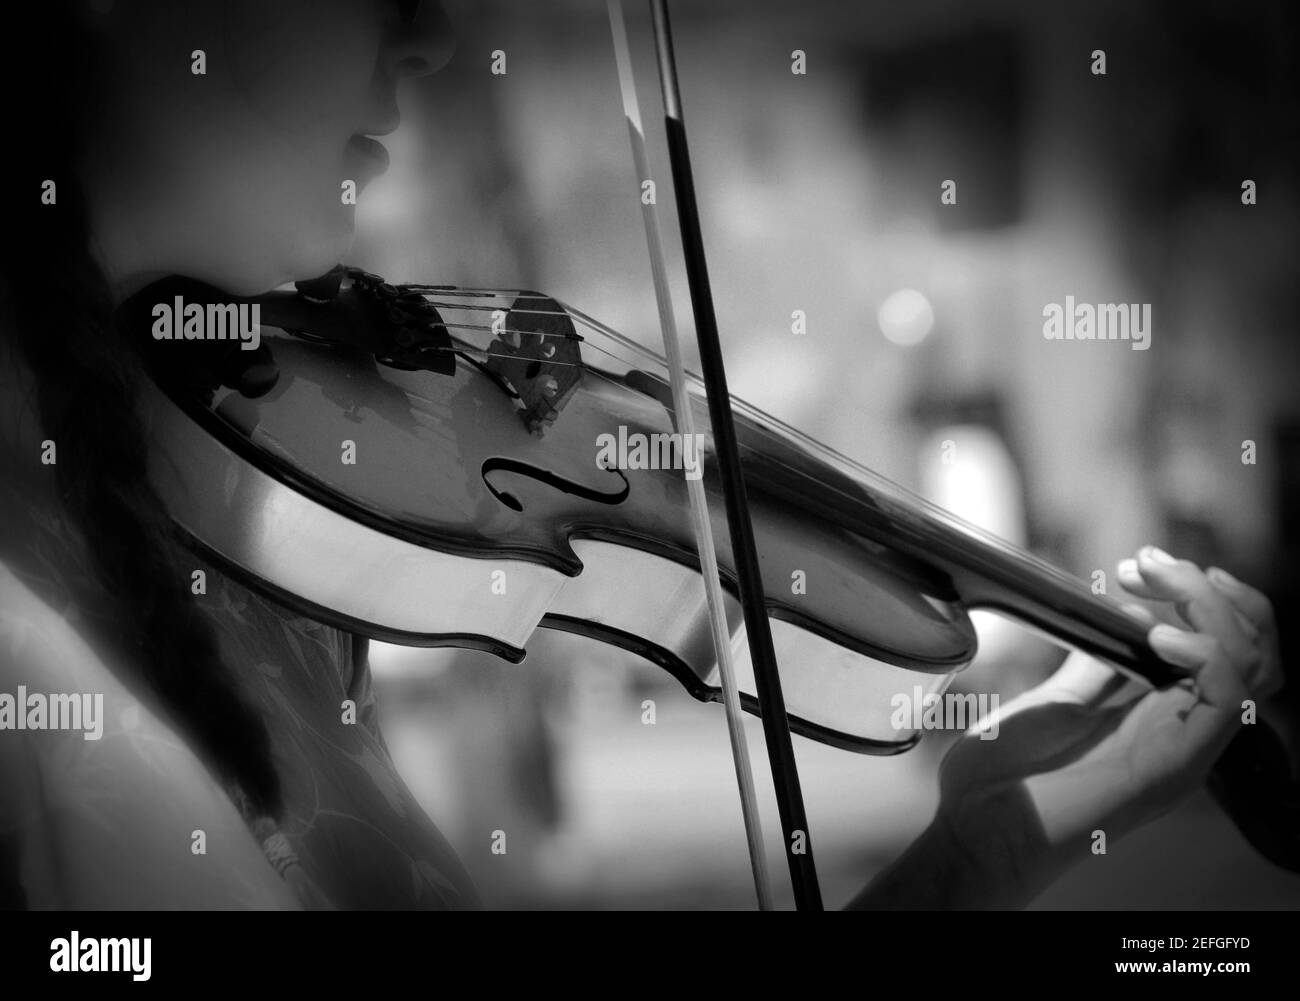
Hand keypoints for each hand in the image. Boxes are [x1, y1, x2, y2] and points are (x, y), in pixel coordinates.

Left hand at [857, 546, 1279, 908]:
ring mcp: (1182, 748)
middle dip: (1211, 590)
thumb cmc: (1003, 777)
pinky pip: (1227, 700)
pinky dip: (1208, 653)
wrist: (976, 830)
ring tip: (1157, 585)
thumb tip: (1124, 617)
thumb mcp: (1054, 702)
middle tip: (1148, 564)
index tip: (1143, 565)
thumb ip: (1095, 666)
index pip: (1225, 649)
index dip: (1201, 596)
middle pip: (1253, 651)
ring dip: (1213, 608)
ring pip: (1253, 665)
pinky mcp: (1175, 765)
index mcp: (1156, 714)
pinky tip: (1161, 635)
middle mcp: (1180, 730)